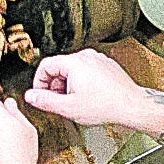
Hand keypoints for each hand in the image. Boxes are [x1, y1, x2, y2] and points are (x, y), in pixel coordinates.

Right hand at [24, 48, 143, 128]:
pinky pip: (87, 71)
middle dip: (54, 85)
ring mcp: (99, 60)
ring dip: (68, 85)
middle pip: (60, 67)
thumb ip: (45, 101)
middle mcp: (87, 56)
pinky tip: (88, 98)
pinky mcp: (107, 66)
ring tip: (74, 102)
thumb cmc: (106, 106)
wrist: (132, 106)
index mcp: (75, 62)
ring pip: (73, 70)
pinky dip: (82, 83)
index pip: (45, 65)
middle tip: (58, 102)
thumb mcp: (68, 107)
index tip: (41, 95)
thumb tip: (30, 96)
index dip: (39, 82)